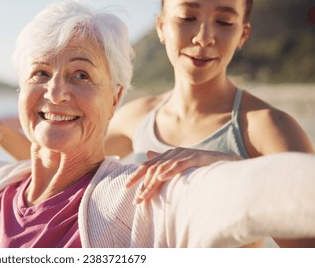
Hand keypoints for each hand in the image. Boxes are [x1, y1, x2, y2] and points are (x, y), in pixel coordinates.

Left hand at [126, 147, 240, 203]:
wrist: (227, 162)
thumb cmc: (203, 166)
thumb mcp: (181, 163)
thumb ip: (164, 160)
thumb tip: (148, 154)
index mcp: (169, 155)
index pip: (148, 165)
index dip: (136, 176)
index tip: (126, 188)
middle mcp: (174, 153)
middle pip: (153, 168)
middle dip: (143, 185)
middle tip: (137, 200)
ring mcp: (185, 154)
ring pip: (163, 168)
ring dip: (153, 183)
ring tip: (145, 195)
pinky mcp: (196, 157)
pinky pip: (180, 164)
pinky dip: (170, 170)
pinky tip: (162, 177)